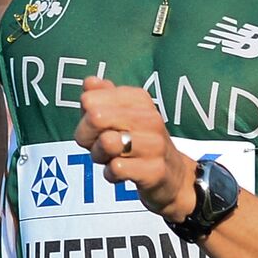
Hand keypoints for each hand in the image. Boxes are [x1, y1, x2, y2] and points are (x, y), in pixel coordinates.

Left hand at [73, 77, 196, 221]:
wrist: (173, 175)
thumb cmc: (138, 143)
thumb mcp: (119, 116)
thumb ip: (101, 97)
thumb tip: (90, 82)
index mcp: (138, 99)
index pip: (89, 100)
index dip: (84, 119)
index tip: (98, 129)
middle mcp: (150, 117)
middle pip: (95, 117)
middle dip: (88, 137)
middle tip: (99, 146)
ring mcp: (155, 144)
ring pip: (106, 142)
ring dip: (100, 156)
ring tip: (111, 158)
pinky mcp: (155, 170)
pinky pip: (116, 168)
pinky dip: (111, 174)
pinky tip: (121, 173)